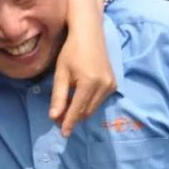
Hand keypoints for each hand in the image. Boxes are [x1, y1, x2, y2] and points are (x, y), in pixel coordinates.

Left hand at [49, 21, 115, 138]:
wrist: (89, 34)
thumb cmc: (71, 51)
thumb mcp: (61, 73)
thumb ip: (58, 96)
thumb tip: (54, 117)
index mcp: (89, 83)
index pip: (77, 110)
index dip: (69, 123)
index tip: (63, 134)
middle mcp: (103, 86)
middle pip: (86, 111)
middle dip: (73, 117)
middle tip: (58, 117)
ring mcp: (111, 85)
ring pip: (93, 107)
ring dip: (81, 111)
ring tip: (67, 107)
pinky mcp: (114, 84)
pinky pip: (100, 100)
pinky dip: (89, 103)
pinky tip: (79, 96)